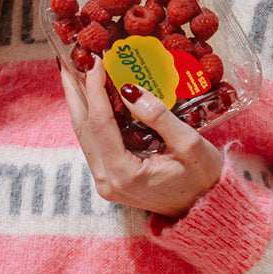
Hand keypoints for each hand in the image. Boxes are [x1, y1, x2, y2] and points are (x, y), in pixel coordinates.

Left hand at [60, 56, 222, 217]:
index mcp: (122, 173)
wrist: (204, 211)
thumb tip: (130, 88)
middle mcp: (106, 180)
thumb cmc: (203, 180)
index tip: (96, 62)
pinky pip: (94, 143)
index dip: (95, 88)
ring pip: (84, 136)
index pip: (100, 122)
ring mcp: (105, 182)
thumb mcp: (189, 145)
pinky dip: (92, 118)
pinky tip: (94, 99)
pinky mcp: (110, 179)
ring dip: (80, 104)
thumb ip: (158, 116)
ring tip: (75, 74)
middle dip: (75, 92)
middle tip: (68, 61)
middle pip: (82, 128)